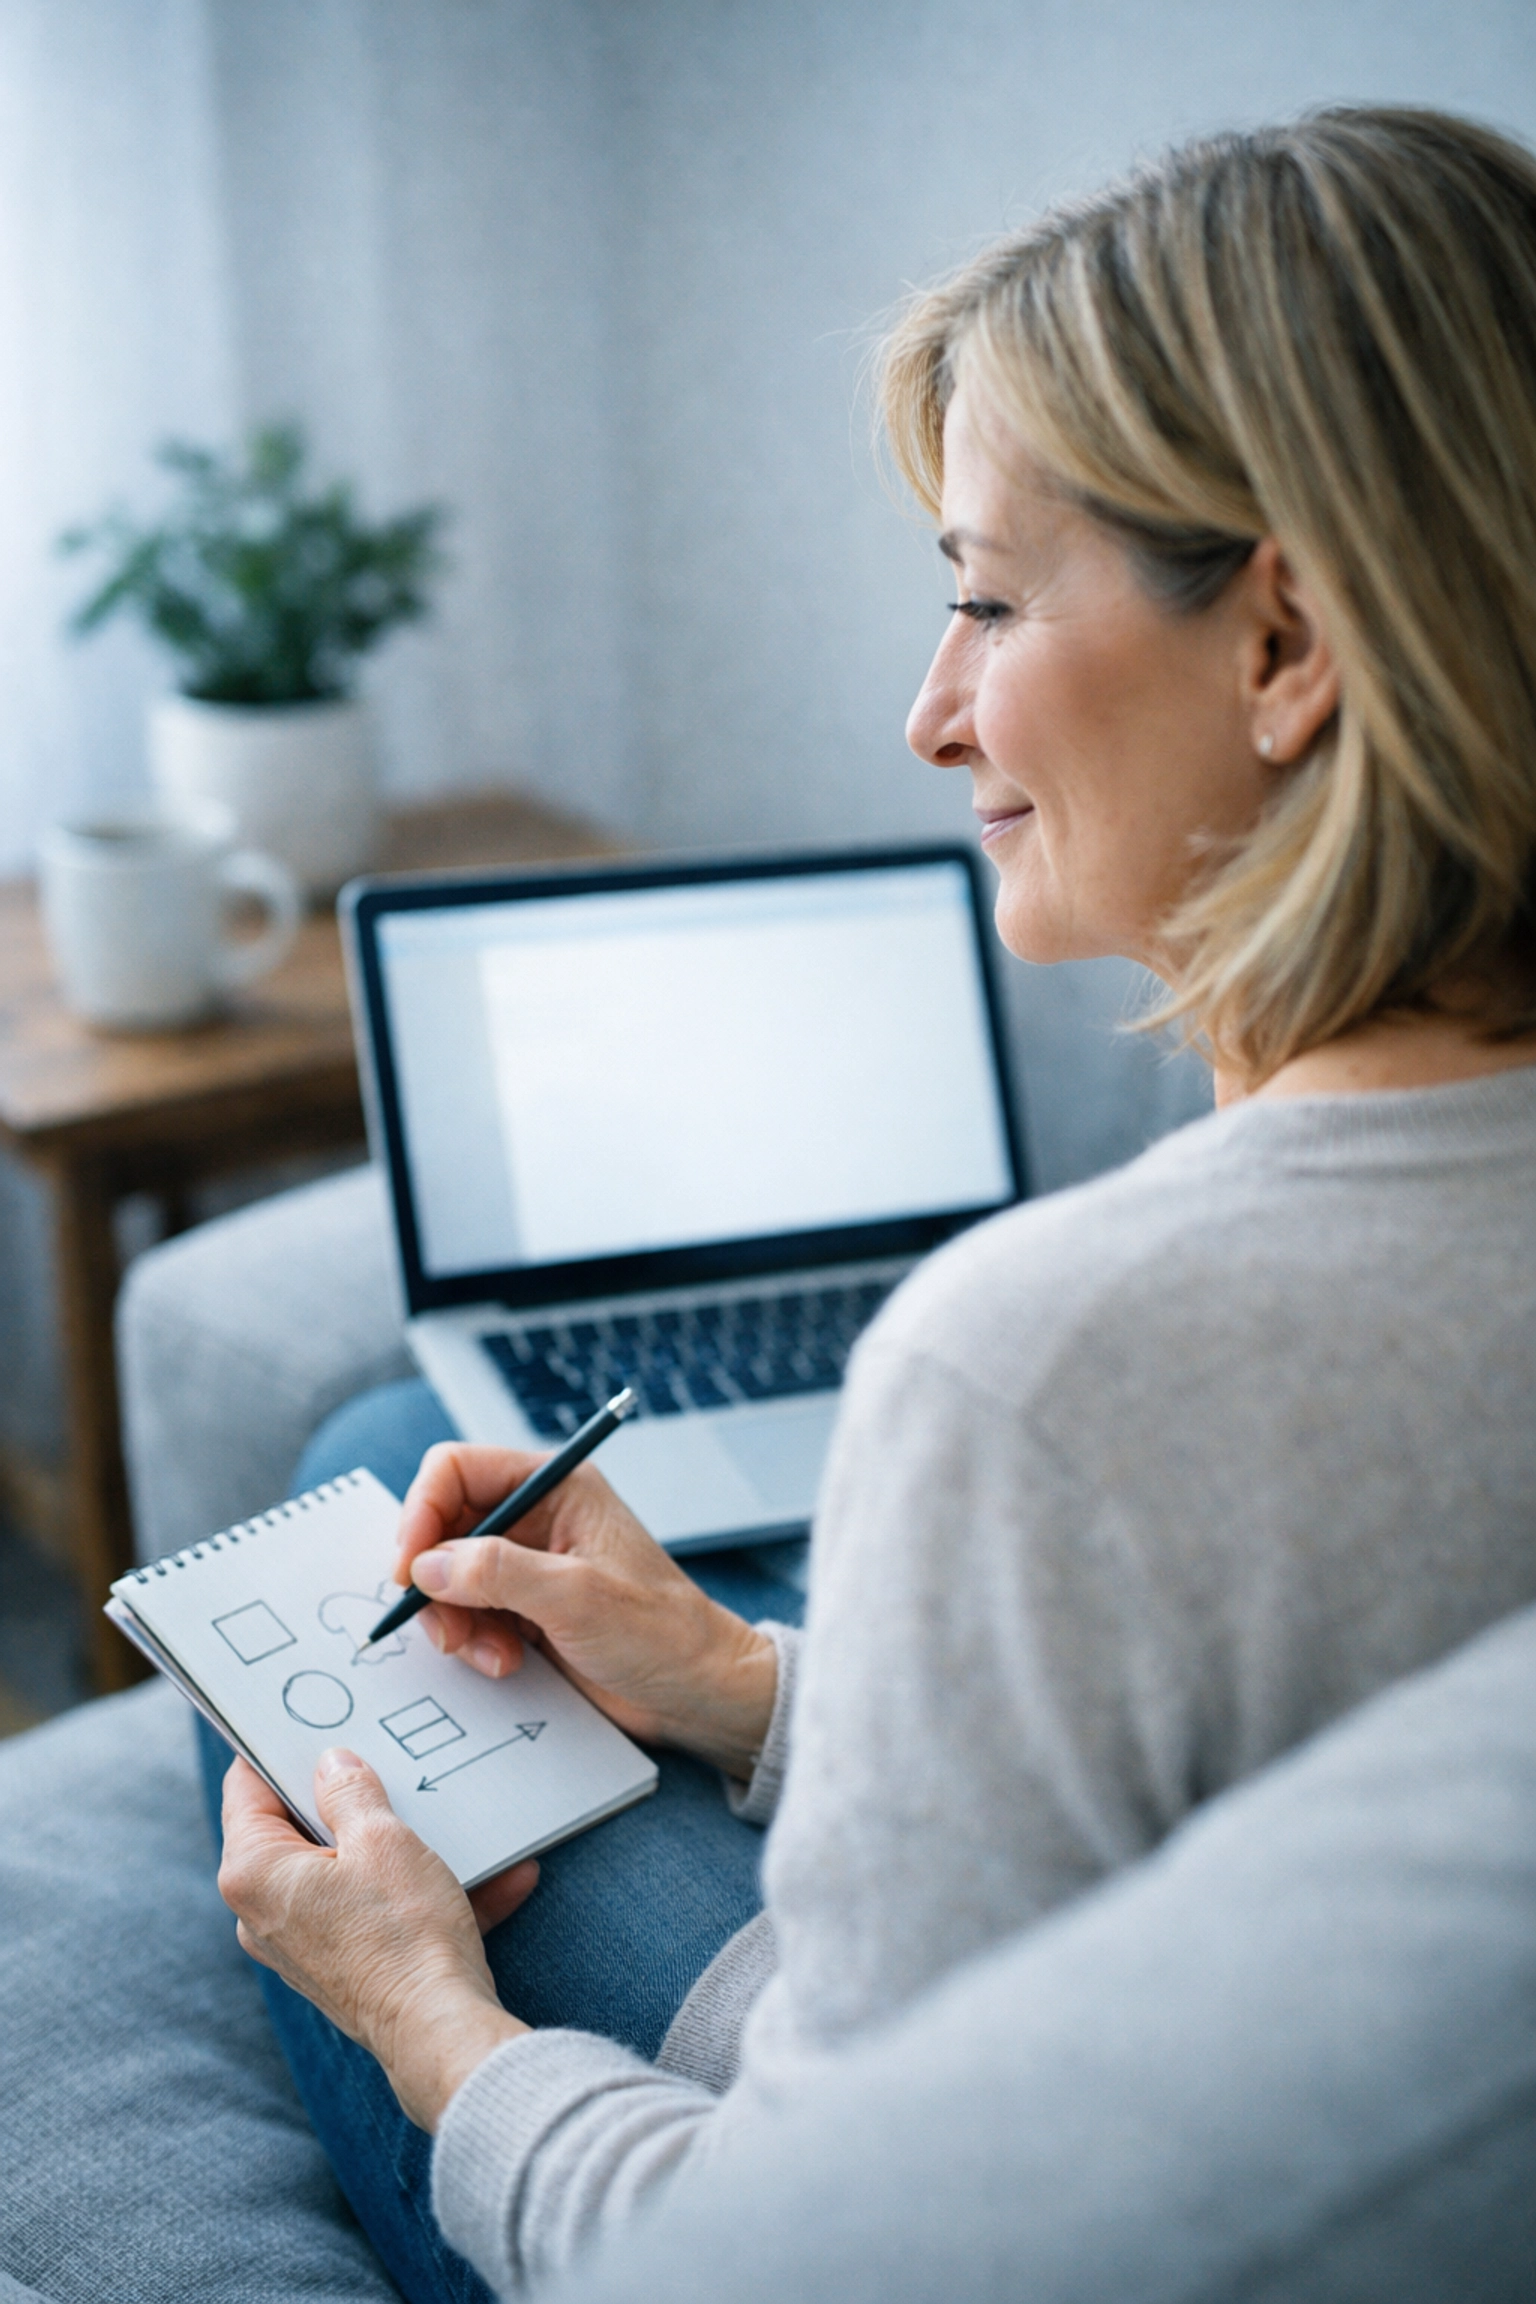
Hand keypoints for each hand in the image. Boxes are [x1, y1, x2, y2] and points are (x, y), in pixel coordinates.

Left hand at [218, 1750, 533, 2131]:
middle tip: (386, 1761)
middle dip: (349, 1798)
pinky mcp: (338, 1966)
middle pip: (296, 1828)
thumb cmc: (403, 1933)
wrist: (439, 2030)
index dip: (275, 1748)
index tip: (306, 1722)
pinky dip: (420, 1892)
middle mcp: (260, 1913)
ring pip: (344, 1869)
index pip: (245, 1788)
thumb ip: (349, 1789)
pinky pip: (374, 1910)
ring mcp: (298, 1944)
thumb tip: (331, 1762)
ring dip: (401, 1848)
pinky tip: (496, 1879)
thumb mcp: (382, 1838)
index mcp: (253, 1873)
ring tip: (454, 1824)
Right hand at [393, 1444, 776, 1778]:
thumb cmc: (661, 1632)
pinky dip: (470, 1641)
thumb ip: (499, 1573)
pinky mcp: (522, 1610)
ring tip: (488, 1654)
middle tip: (446, 1628)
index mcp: (556, 1485)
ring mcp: (526, 1565)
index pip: (456, 1469)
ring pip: (445, 1575)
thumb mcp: (578, 1597)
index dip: (421, 1513)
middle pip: (441, 1525)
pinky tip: (504, 1664)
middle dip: (433, 1579)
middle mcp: (536, 1516)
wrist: (696, 1692)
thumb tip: (425, 1566)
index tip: (408, 1571)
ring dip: (453, 1619)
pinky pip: (465, 1614)